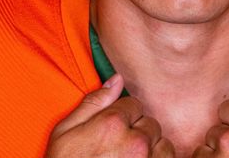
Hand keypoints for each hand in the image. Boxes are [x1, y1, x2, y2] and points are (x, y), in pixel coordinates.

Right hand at [45, 74, 174, 157]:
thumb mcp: (65, 132)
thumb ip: (93, 102)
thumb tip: (116, 79)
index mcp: (112, 123)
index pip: (133, 104)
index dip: (122, 117)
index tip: (112, 131)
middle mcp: (135, 142)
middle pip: (150, 123)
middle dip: (137, 132)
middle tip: (119, 149)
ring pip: (162, 143)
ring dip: (151, 149)